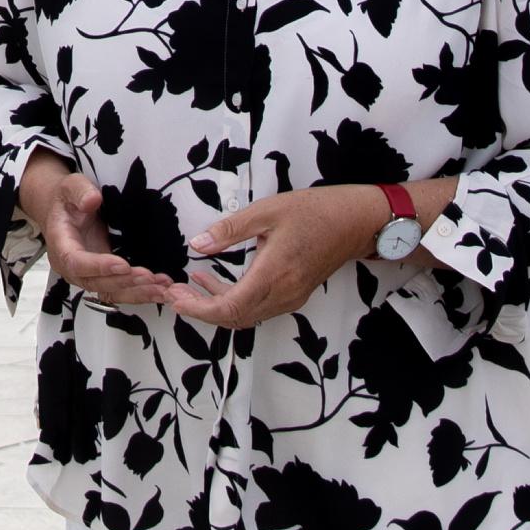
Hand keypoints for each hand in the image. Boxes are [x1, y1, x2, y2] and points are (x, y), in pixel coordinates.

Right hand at [17, 151, 185, 312]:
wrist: (66, 210)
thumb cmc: (68, 199)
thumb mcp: (71, 186)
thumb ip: (80, 191)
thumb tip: (93, 200)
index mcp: (61, 246)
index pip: (76, 263)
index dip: (99, 267)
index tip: (124, 265)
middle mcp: (72, 268)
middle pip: (96, 284)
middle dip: (124, 282)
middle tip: (150, 277)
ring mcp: (88, 275)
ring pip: (110, 292)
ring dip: (137, 293)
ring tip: (162, 288)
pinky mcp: (103, 277)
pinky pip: (119, 291)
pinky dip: (140, 293)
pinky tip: (160, 290)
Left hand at [163, 185, 392, 329]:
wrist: (355, 221)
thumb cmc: (313, 211)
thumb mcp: (266, 211)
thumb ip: (229, 230)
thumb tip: (196, 244)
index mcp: (274, 275)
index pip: (230, 308)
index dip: (199, 309)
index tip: (176, 299)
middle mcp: (283, 295)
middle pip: (234, 318)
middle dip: (200, 310)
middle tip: (174, 292)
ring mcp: (290, 298)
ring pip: (245, 315)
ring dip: (216, 305)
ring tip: (190, 284)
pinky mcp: (293, 295)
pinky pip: (257, 307)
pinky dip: (233, 300)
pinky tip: (216, 280)